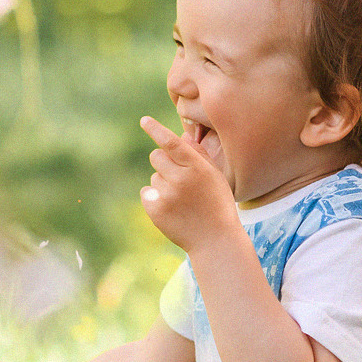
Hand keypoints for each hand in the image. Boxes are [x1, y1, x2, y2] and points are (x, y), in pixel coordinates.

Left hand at [139, 116, 237, 252]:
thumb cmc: (217, 204)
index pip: (172, 143)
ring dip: (163, 183)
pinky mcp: (155, 210)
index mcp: (197, 168)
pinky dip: (154, 198)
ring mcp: (166, 195)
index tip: (144, 120)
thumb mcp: (215, 177)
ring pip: (154, 176)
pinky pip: (146, 192)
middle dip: (163, 162)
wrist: (216, 241)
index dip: (156, 130)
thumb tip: (181, 137)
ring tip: (182, 200)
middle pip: (156, 156)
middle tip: (179, 178)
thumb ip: (198, 155)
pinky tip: (172, 209)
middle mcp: (180, 179)